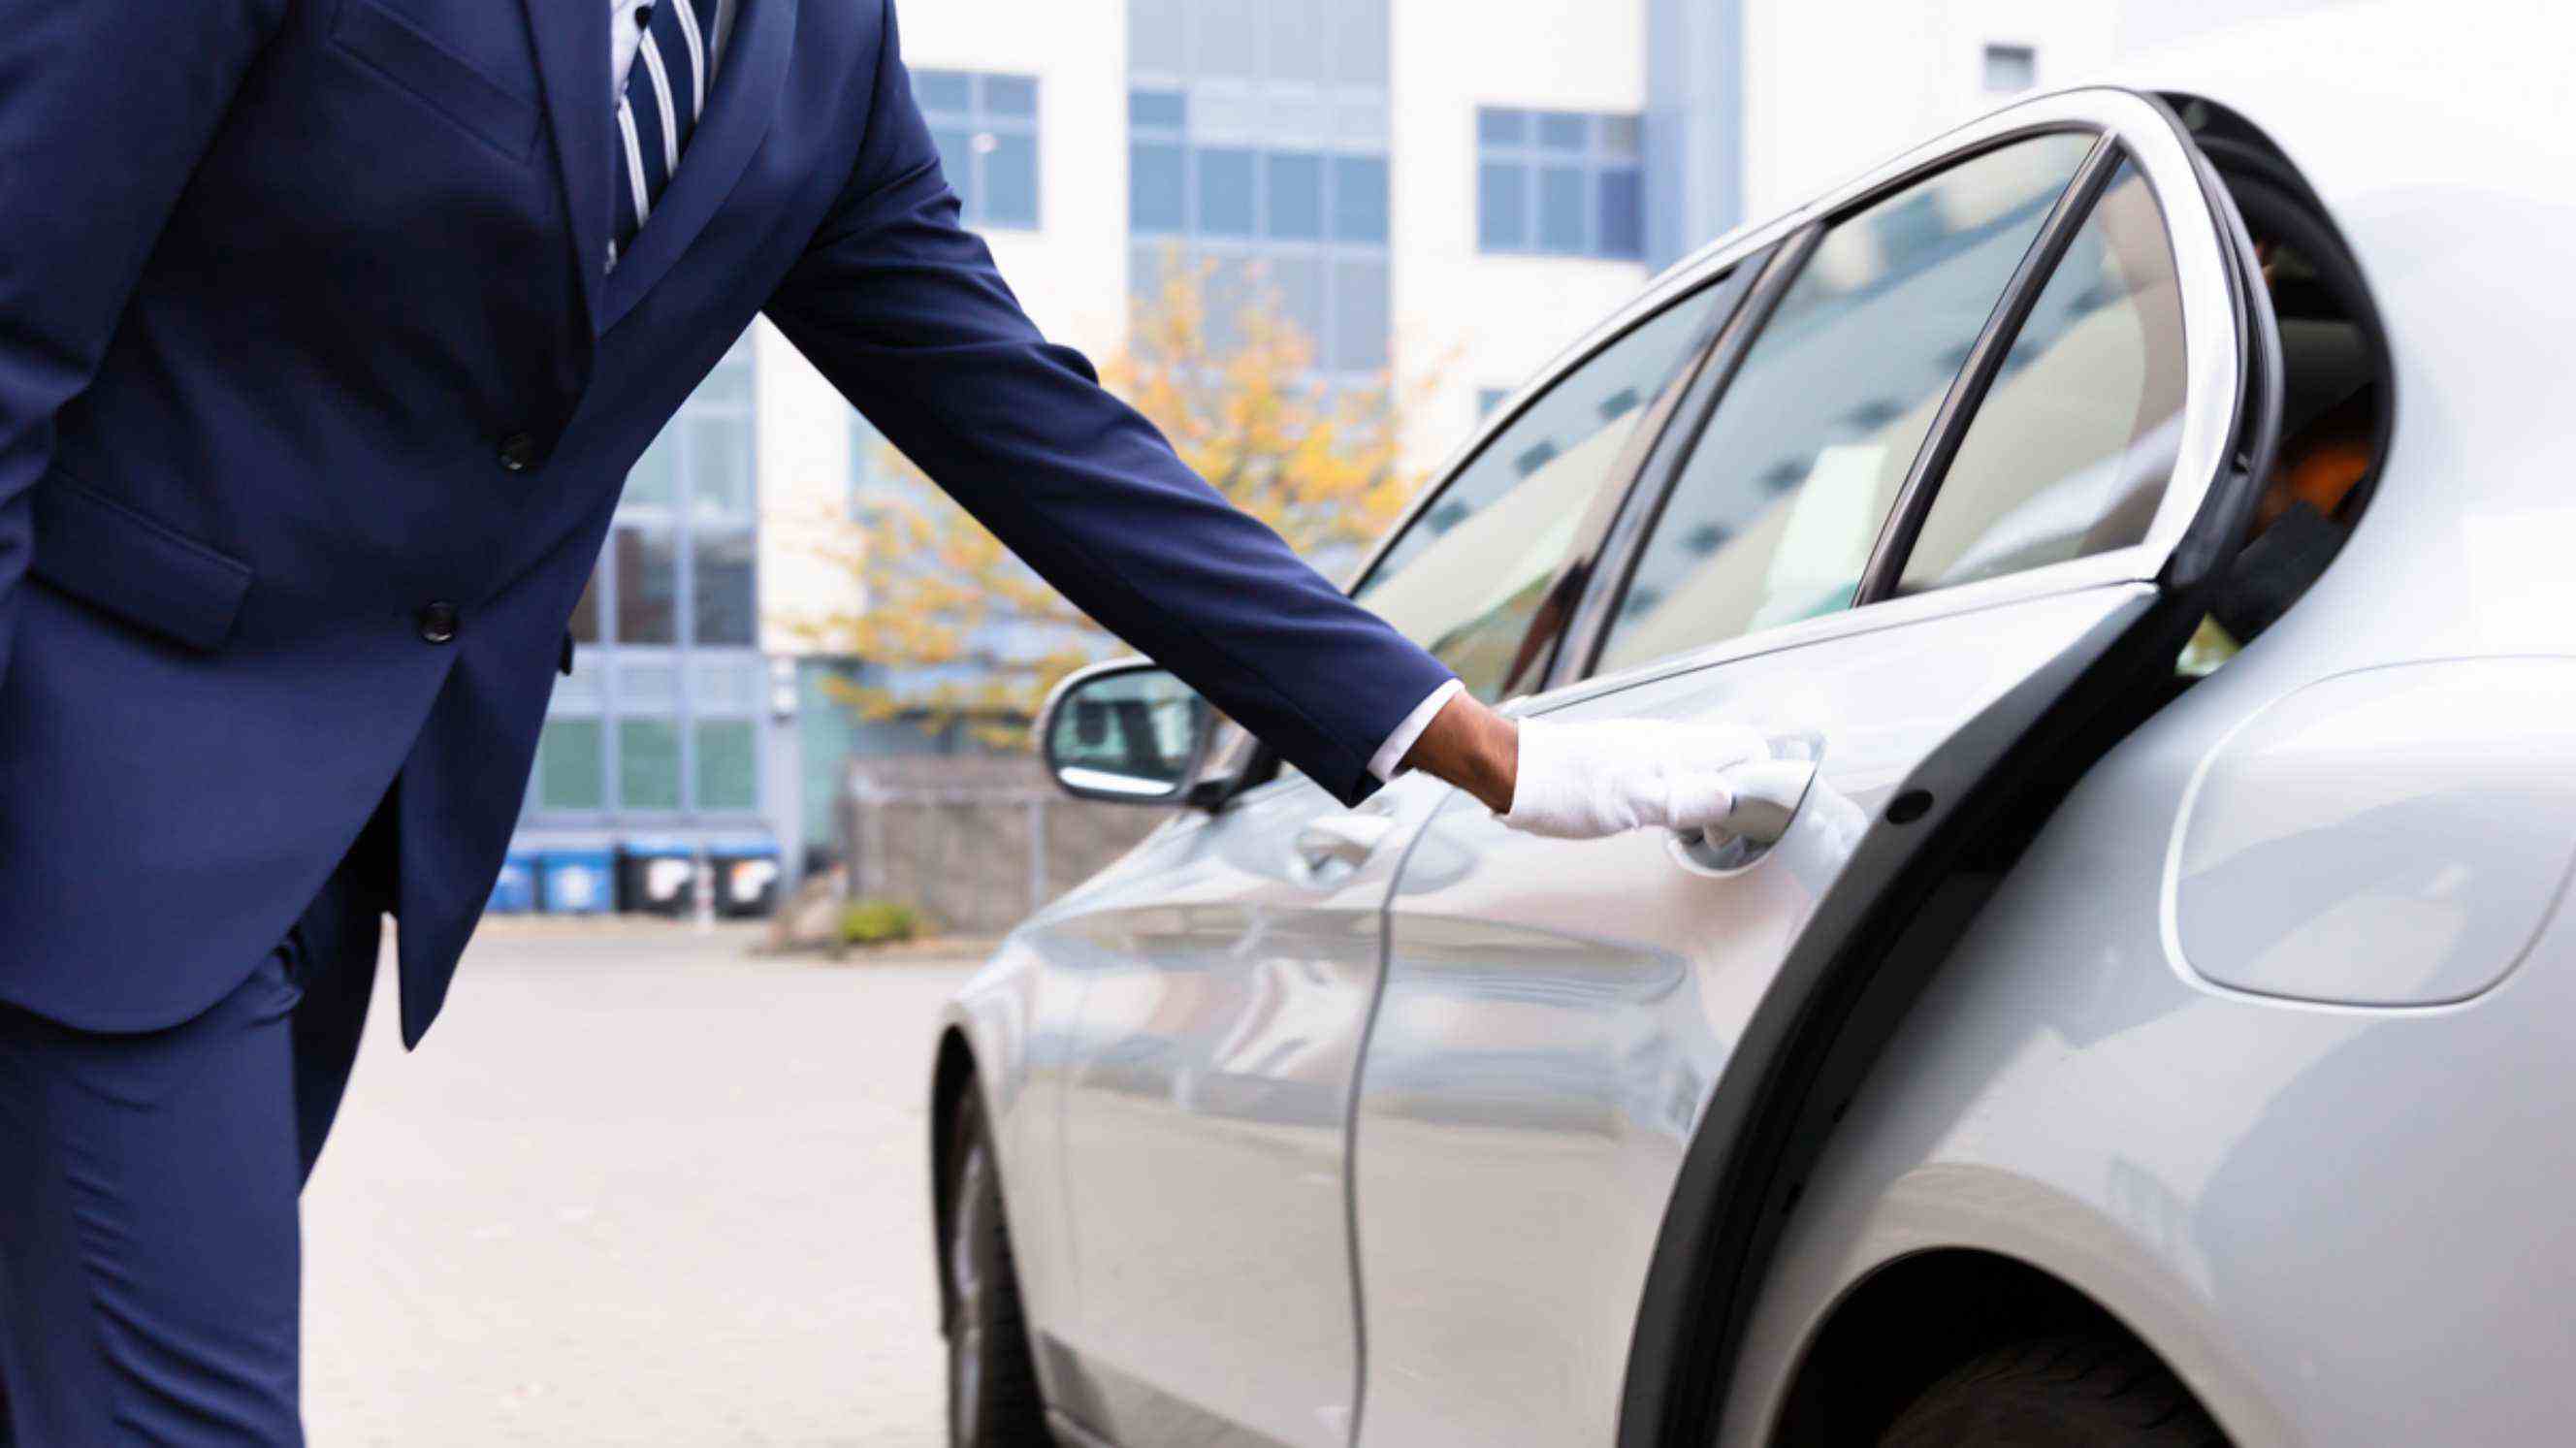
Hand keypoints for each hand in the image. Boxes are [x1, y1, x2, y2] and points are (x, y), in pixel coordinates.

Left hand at [1497, 716, 1771, 839]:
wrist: (1511, 771)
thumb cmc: (1563, 788)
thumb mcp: (1629, 804)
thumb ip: (1683, 799)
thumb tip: (1730, 797)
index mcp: (1673, 748)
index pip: (1743, 745)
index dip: (1760, 778)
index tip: (1752, 815)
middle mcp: (1663, 741)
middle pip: (1724, 755)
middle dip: (1735, 791)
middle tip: (1720, 830)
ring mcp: (1642, 747)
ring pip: (1696, 764)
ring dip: (1705, 795)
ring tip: (1693, 829)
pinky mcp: (1621, 758)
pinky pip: (1667, 771)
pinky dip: (1677, 795)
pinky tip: (1660, 818)